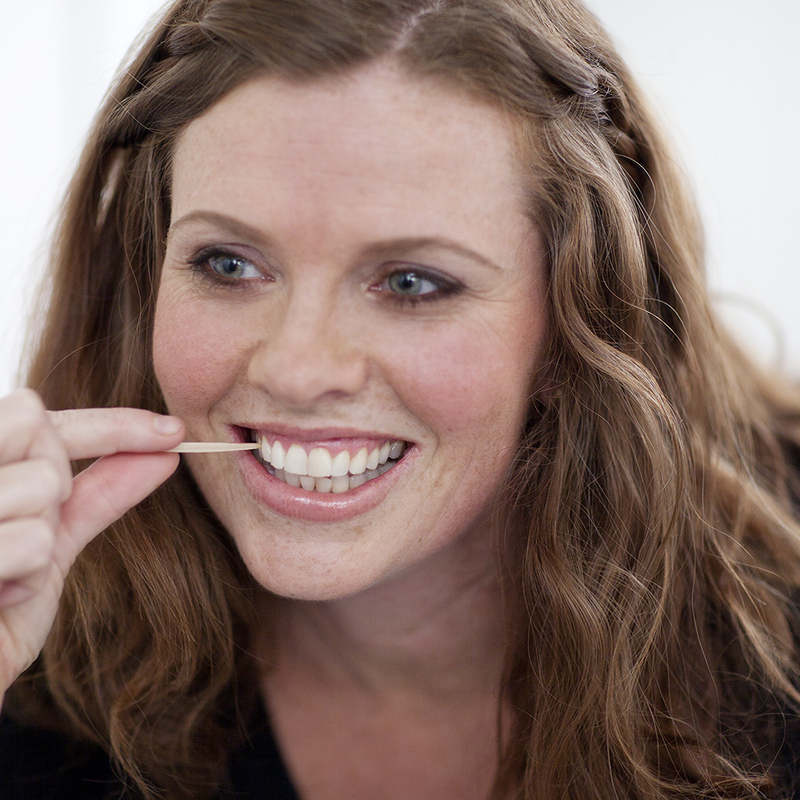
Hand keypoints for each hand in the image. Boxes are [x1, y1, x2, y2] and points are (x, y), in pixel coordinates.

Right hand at [0, 389, 183, 698]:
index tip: (175, 434)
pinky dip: (25, 579)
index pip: (37, 415)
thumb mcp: (50, 544)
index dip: (115, 421)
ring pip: (44, 482)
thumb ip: (99, 493)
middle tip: (29, 531)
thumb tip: (166, 453)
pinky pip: (32, 540)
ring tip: (1, 577)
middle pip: (35, 424)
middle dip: (55, 482)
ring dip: (40, 543)